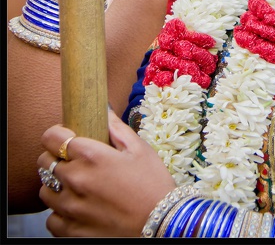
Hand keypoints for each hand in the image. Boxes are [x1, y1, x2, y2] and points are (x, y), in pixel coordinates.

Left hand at [38, 108, 175, 237]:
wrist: (162, 224)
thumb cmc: (153, 184)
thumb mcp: (139, 149)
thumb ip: (116, 128)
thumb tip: (103, 111)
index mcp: (91, 156)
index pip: (52, 137)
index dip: (57, 134)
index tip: (67, 136)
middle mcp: (76, 180)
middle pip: (44, 162)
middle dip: (56, 157)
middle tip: (73, 160)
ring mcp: (71, 208)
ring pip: (44, 191)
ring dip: (56, 185)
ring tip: (75, 185)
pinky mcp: (71, 231)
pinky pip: (51, 218)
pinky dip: (60, 212)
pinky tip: (77, 207)